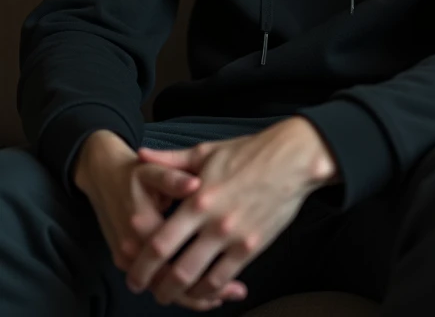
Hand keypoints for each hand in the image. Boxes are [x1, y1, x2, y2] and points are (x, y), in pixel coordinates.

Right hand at [74, 130, 246, 309]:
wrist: (102, 175)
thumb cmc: (133, 171)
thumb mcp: (153, 169)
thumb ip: (174, 178)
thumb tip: (195, 184)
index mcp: (142, 223)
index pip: (176, 257)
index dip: (205, 268)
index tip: (233, 273)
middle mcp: (131, 246)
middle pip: (169, 281)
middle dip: (202, 292)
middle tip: (235, 292)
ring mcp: (125, 256)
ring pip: (160, 286)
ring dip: (189, 295)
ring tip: (221, 297)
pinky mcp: (124, 260)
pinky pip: (151, 281)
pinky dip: (173, 289)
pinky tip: (196, 290)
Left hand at [125, 117, 336, 308]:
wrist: (291, 159)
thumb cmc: (247, 152)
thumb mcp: (205, 151)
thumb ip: (171, 159)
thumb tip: (142, 153)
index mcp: (196, 198)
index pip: (159, 241)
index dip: (141, 263)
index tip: (132, 271)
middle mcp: (212, 222)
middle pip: (175, 268)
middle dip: (155, 286)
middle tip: (146, 290)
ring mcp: (233, 237)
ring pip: (199, 279)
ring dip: (180, 294)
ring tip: (169, 295)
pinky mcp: (251, 246)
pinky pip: (225, 278)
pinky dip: (210, 290)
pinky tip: (201, 290)